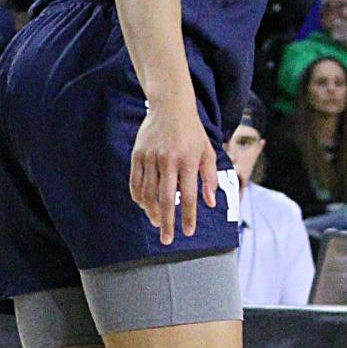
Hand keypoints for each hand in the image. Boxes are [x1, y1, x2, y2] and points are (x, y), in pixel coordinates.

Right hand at [130, 101, 218, 243]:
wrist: (170, 107)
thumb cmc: (192, 132)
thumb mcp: (207, 151)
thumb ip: (210, 177)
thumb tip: (211, 203)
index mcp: (188, 161)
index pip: (189, 195)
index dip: (189, 216)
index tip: (188, 232)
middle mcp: (168, 160)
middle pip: (166, 199)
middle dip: (167, 222)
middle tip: (167, 240)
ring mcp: (151, 157)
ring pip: (148, 193)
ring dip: (152, 211)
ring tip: (157, 222)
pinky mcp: (138, 154)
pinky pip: (135, 182)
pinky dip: (139, 197)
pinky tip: (144, 206)